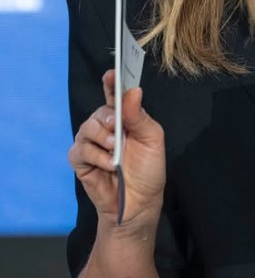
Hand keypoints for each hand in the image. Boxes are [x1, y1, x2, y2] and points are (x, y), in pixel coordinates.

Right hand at [68, 70, 165, 227]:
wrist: (139, 203)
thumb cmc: (148, 171)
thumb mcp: (152, 141)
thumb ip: (140, 117)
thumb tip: (133, 91)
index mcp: (125, 119)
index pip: (115, 96)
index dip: (111, 84)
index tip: (111, 74)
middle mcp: (105, 128)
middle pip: (99, 112)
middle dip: (108, 119)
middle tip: (117, 129)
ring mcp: (91, 143)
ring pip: (87, 128)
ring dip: (103, 140)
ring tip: (116, 153)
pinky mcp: (80, 160)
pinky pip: (80, 150)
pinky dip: (96, 156)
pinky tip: (109, 165)